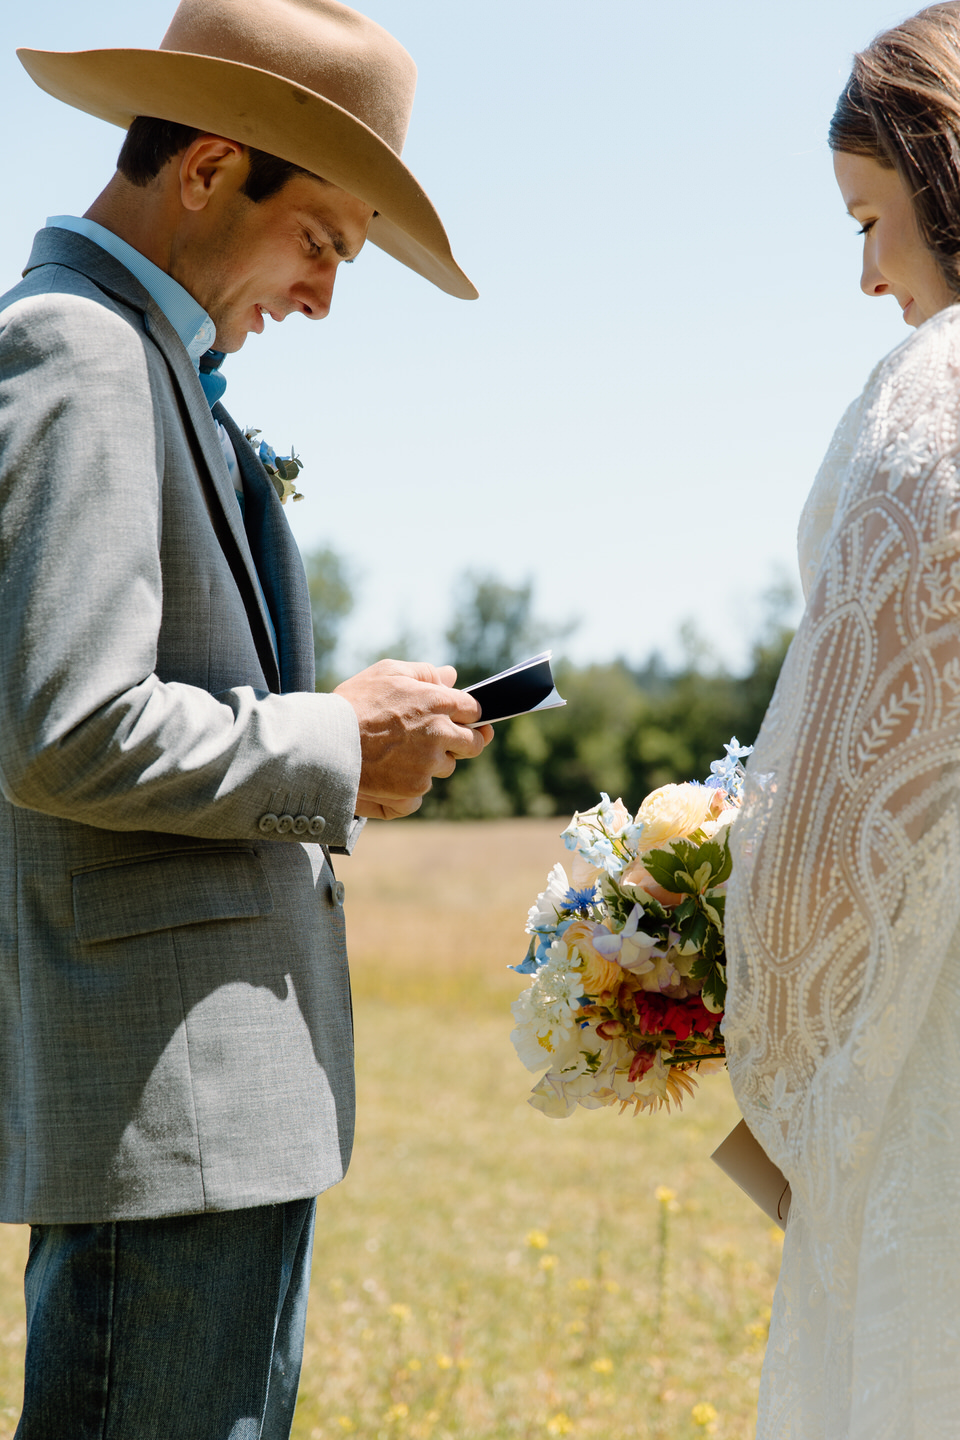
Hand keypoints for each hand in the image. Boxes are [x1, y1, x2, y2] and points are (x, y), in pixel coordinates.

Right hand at [335, 660, 493, 819]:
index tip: (459, 718)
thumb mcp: (387, 673)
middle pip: (473, 744)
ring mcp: (428, 763)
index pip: (474, 710)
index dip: (467, 714)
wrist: (325, 743)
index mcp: (437, 702)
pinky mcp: (415, 788)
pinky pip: (424, 787)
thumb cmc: (353, 703)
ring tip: (401, 753)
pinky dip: (412, 781)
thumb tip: (451, 675)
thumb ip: (424, 673)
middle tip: (443, 740)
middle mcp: (439, 733)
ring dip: (432, 761)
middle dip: (462, 741)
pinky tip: (390, 770)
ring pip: (446, 766)